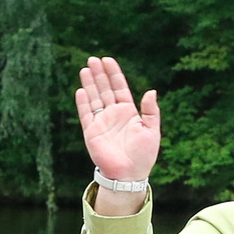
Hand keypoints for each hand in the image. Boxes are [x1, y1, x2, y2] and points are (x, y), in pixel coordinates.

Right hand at [75, 56, 159, 194]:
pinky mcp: (92, 132)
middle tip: (93, 59)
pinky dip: (83, 103)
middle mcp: (114, 115)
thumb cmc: (144, 155)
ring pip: (94, 98)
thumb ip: (151, 110)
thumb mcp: (152, 130)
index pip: (119, 88)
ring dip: (89, 84)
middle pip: (105, 89)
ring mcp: (102, 122)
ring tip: (85, 68)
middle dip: (99, 74)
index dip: (114, 74)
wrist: (130, 175)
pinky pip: (86, 114)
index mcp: (129, 112)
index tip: (108, 60)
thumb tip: (151, 91)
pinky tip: (80, 90)